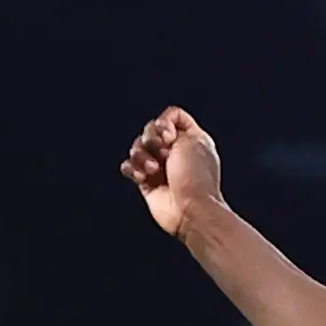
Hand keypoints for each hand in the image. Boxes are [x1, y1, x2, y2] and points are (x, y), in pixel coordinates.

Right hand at [121, 107, 224, 237]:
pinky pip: (129, 166)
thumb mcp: (193, 140)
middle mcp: (176, 151)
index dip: (165, 122)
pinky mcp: (147, 182)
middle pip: (150, 130)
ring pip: (137, 147)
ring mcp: (161, 166)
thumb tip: (158, 129)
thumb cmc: (196, 177)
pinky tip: (142, 178)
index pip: (172, 115)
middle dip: (151, 139)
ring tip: (154, 170)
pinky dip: (132, 169)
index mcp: (192, 138)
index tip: (169, 136)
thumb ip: (174, 126)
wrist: (191, 210)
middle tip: (163, 154)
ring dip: (141, 156)